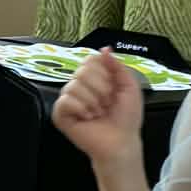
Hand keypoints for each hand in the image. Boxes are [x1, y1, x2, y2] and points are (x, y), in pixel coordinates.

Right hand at [51, 48, 145, 165]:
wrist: (122, 141)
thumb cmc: (126, 118)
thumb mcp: (130, 87)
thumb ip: (118, 66)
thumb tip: (105, 49)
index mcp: (95, 77)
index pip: (90, 60)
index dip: (105, 74)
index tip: (114, 89)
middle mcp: (79, 85)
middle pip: (82, 70)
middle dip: (101, 89)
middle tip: (107, 103)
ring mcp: (68, 99)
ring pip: (73, 85)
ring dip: (93, 101)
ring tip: (98, 112)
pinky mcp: (60, 114)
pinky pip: (65, 101)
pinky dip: (81, 109)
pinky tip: (87, 117)